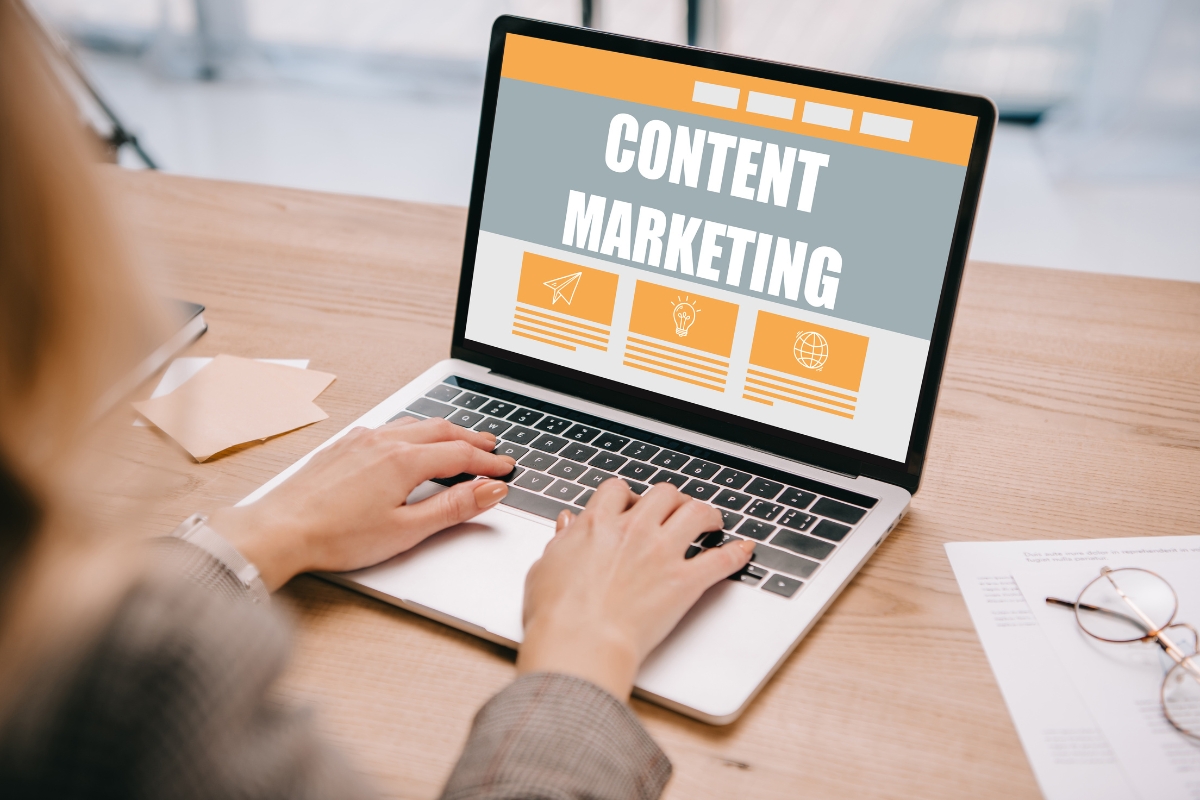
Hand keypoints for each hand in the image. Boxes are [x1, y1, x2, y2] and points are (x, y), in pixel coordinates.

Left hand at [208, 417, 514, 590]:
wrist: (279, 530)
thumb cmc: (336, 536)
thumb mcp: (406, 530)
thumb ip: (453, 508)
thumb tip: (489, 491)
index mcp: (403, 460)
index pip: (461, 454)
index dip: (488, 462)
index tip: (506, 468)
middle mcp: (383, 441)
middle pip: (440, 430)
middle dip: (470, 438)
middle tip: (491, 447)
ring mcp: (360, 440)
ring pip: (413, 424)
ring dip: (442, 431)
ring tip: (457, 440)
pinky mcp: (342, 446)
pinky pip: (388, 427)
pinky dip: (413, 431)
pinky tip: (409, 441)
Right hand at [517, 478, 754, 699]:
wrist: (580, 643)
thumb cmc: (556, 613)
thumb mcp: (545, 567)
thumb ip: (561, 541)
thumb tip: (567, 524)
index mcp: (597, 524)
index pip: (618, 490)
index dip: (627, 496)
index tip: (631, 505)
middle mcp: (633, 530)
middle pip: (664, 493)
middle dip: (671, 500)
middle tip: (676, 511)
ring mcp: (662, 553)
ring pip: (696, 512)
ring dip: (707, 514)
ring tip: (711, 522)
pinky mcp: (684, 581)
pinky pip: (721, 559)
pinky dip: (737, 553)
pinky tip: (744, 550)